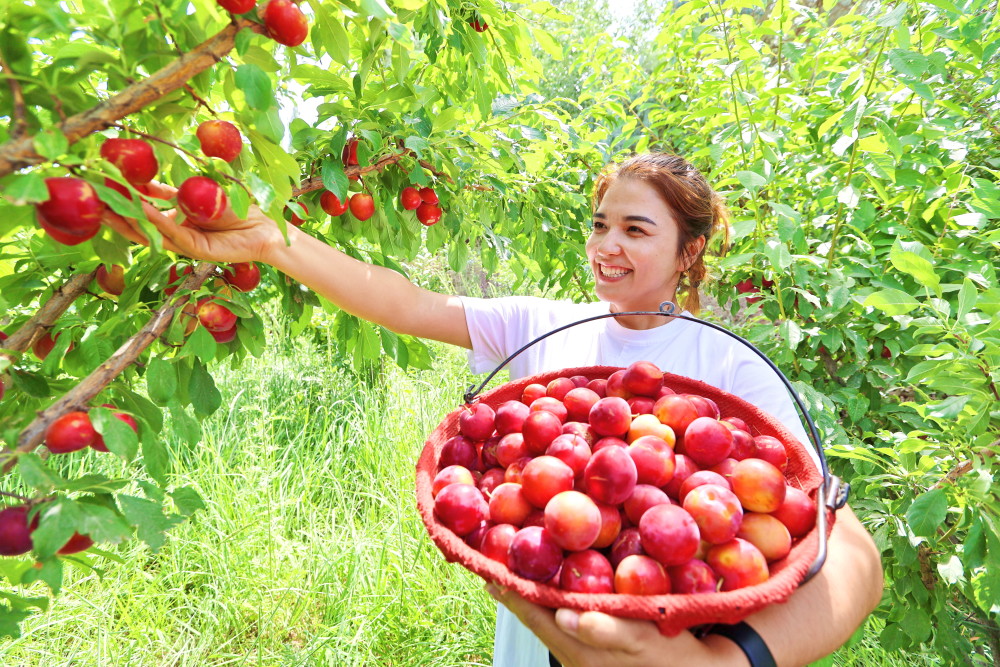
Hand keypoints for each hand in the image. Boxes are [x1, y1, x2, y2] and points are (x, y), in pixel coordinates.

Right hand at [102, 181, 289, 264]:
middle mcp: (177, 229)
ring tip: (105, 208)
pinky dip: (156, 222)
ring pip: (151, 233)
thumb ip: (176, 191)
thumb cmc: (239, 207)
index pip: (145, 204)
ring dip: (129, 220)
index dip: (126, 195)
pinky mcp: (197, 250)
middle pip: (140, 224)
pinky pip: (172, 234)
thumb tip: (146, 181)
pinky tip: (142, 209)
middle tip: (91, 202)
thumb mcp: (202, 193)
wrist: (266, 227)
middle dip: (116, 213)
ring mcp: (185, 242)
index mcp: (178, 214)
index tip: (104, 183)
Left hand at [486, 584, 741, 666]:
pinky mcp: (597, 648)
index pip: (536, 616)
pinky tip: (557, 579)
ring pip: (549, 616)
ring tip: (516, 562)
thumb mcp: (646, 644)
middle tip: (494, 556)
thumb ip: (610, 630)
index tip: (489, 566)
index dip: (512, 591)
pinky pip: (566, 618)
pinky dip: (554, 597)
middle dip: (515, 587)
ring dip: (533, 590)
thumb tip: (567, 615)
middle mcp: (575, 653)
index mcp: (581, 651)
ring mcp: (584, 652)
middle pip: (536, 615)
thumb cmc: (675, 658)